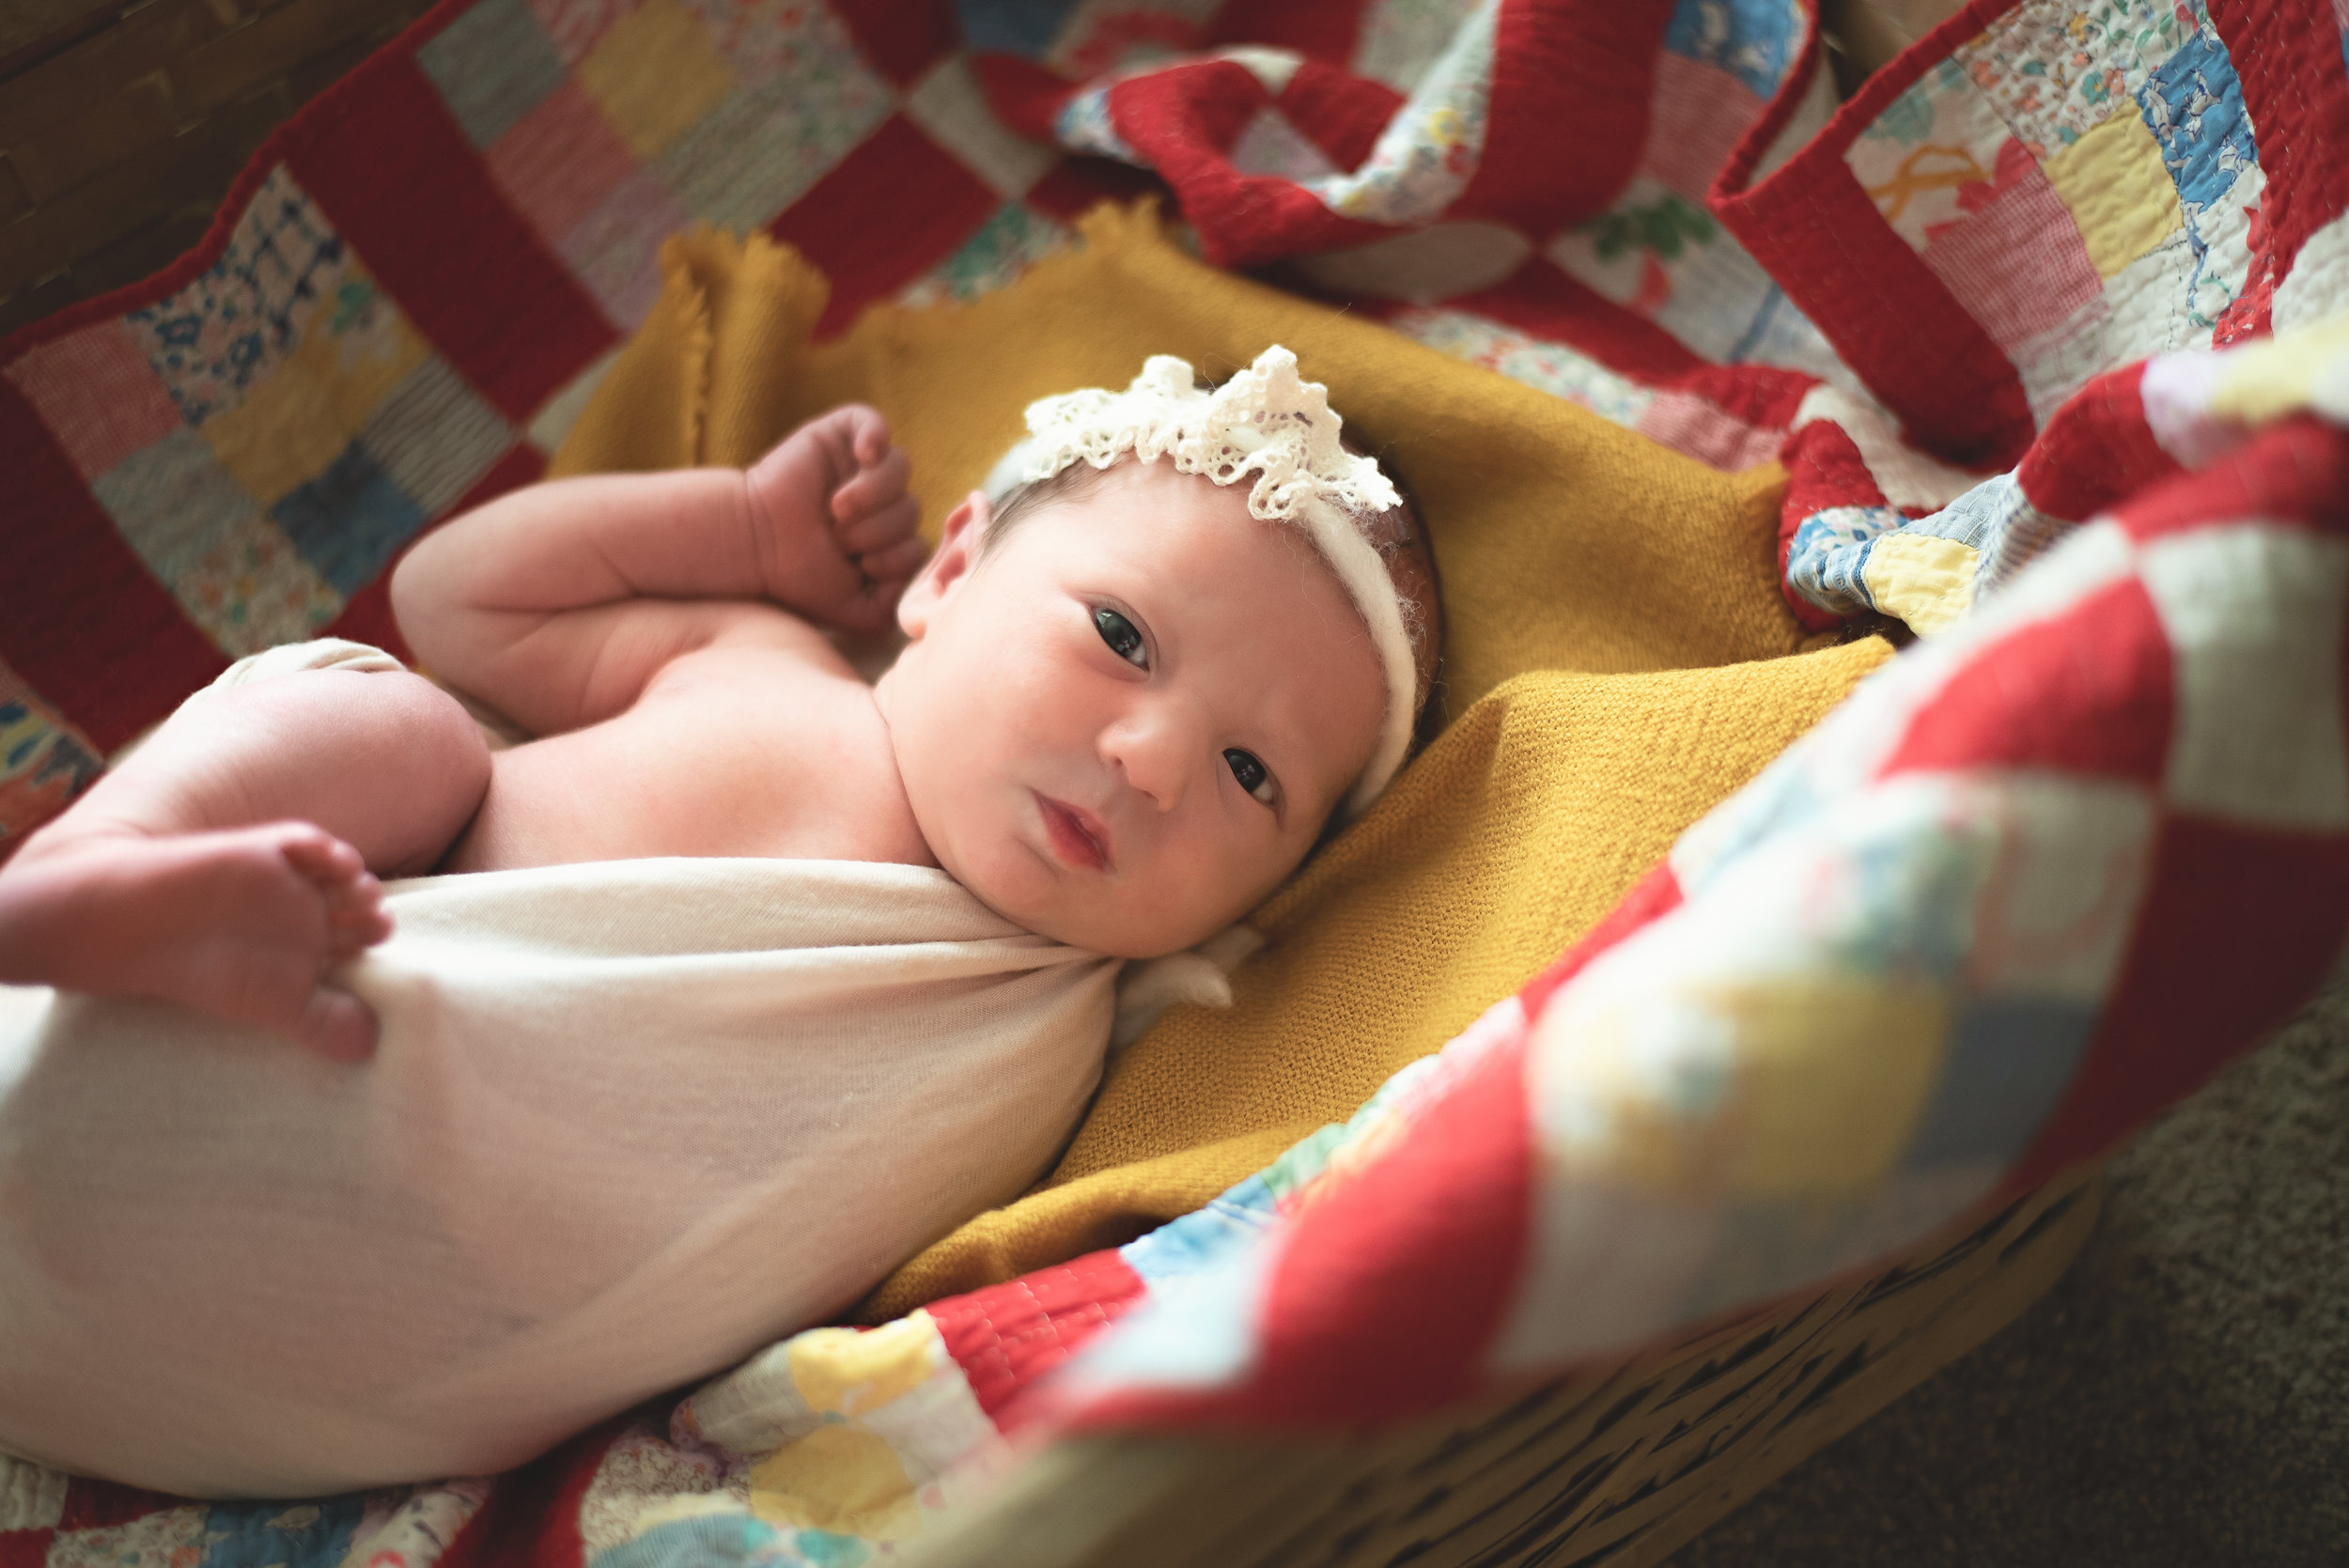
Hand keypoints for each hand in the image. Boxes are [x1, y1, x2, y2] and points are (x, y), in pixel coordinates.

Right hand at [742, 405, 926, 633]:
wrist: (755, 546)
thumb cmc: (800, 576)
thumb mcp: (856, 613)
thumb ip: (895, 610)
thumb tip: (924, 582)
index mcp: (887, 536)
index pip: (921, 543)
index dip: (895, 558)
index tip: (858, 566)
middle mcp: (880, 499)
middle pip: (912, 508)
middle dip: (877, 532)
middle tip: (837, 538)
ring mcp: (861, 465)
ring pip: (900, 469)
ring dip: (872, 496)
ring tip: (836, 510)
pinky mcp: (839, 435)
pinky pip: (874, 421)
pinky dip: (874, 436)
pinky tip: (863, 456)